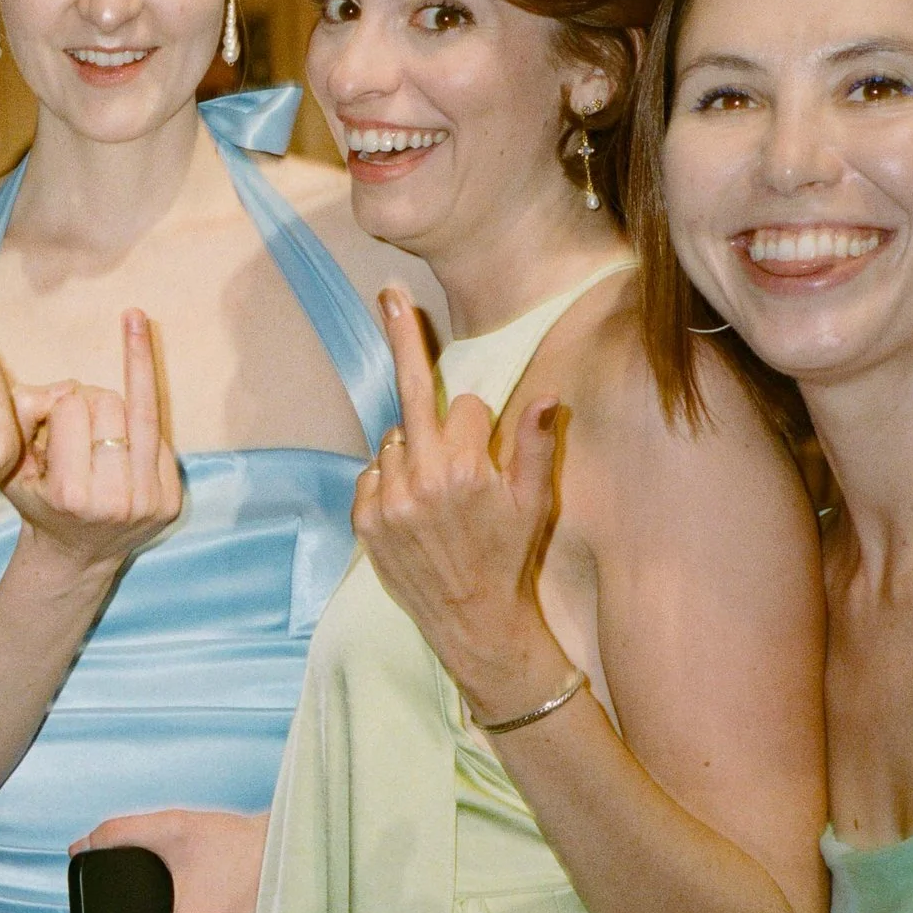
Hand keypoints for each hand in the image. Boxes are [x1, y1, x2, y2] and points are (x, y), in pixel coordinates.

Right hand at [5, 309, 182, 575]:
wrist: (75, 558)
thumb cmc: (40, 504)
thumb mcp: (11, 466)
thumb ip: (20, 415)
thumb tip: (62, 387)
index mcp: (71, 493)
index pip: (70, 406)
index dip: (56, 403)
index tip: (50, 419)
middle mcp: (114, 500)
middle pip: (109, 402)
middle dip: (89, 401)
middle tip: (78, 421)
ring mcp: (148, 501)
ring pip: (141, 412)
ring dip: (119, 405)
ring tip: (102, 417)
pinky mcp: (171, 501)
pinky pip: (161, 437)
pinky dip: (140, 432)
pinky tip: (125, 447)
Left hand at [354, 285, 572, 719]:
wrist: (473, 622)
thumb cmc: (510, 557)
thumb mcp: (536, 502)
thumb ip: (540, 445)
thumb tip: (548, 394)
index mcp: (469, 469)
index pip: (467, 407)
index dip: (480, 425)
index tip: (486, 447)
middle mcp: (423, 479)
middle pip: (412, 390)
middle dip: (404, 336)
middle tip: (388, 291)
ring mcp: (388, 499)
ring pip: (396, 439)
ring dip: (413, 449)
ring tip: (436, 495)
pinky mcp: (364, 519)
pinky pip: (374, 471)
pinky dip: (390, 477)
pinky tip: (412, 508)